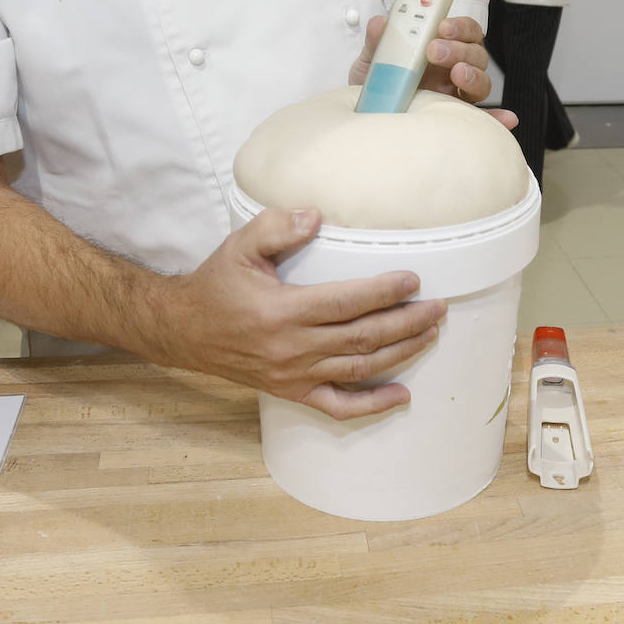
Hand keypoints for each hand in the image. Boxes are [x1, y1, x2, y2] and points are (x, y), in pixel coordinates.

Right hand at [168, 207, 446, 419]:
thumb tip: (316, 217)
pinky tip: (402, 395)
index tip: (412, 279)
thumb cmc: (216, 284)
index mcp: (282, 310)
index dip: (383, 292)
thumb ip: (276, 226)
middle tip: (437, 307)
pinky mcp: (291, 392)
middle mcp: (292, 348)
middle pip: (362, 338)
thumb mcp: (239, 245)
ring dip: (399, 353)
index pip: (345, 302)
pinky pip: (337, 406)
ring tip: (429, 334)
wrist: (185, 331)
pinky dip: (372, 405)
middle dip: (405, 322)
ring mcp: (293, 375)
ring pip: (358, 370)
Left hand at [350, 15, 517, 129]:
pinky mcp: (455, 119)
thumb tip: (380, 23)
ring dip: (474, 75)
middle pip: (475, 54)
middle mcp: (452, 70)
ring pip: (482, 82)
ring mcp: (455, 95)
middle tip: (434, 51)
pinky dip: (497, 119)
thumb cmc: (374, 82)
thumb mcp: (371, 59)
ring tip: (457, 75)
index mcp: (438, 49)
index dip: (460, 26)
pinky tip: (507, 119)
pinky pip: (482, 120)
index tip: (442, 27)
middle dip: (459, 49)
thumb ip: (377, 40)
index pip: (464, 31)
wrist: (366, 113)